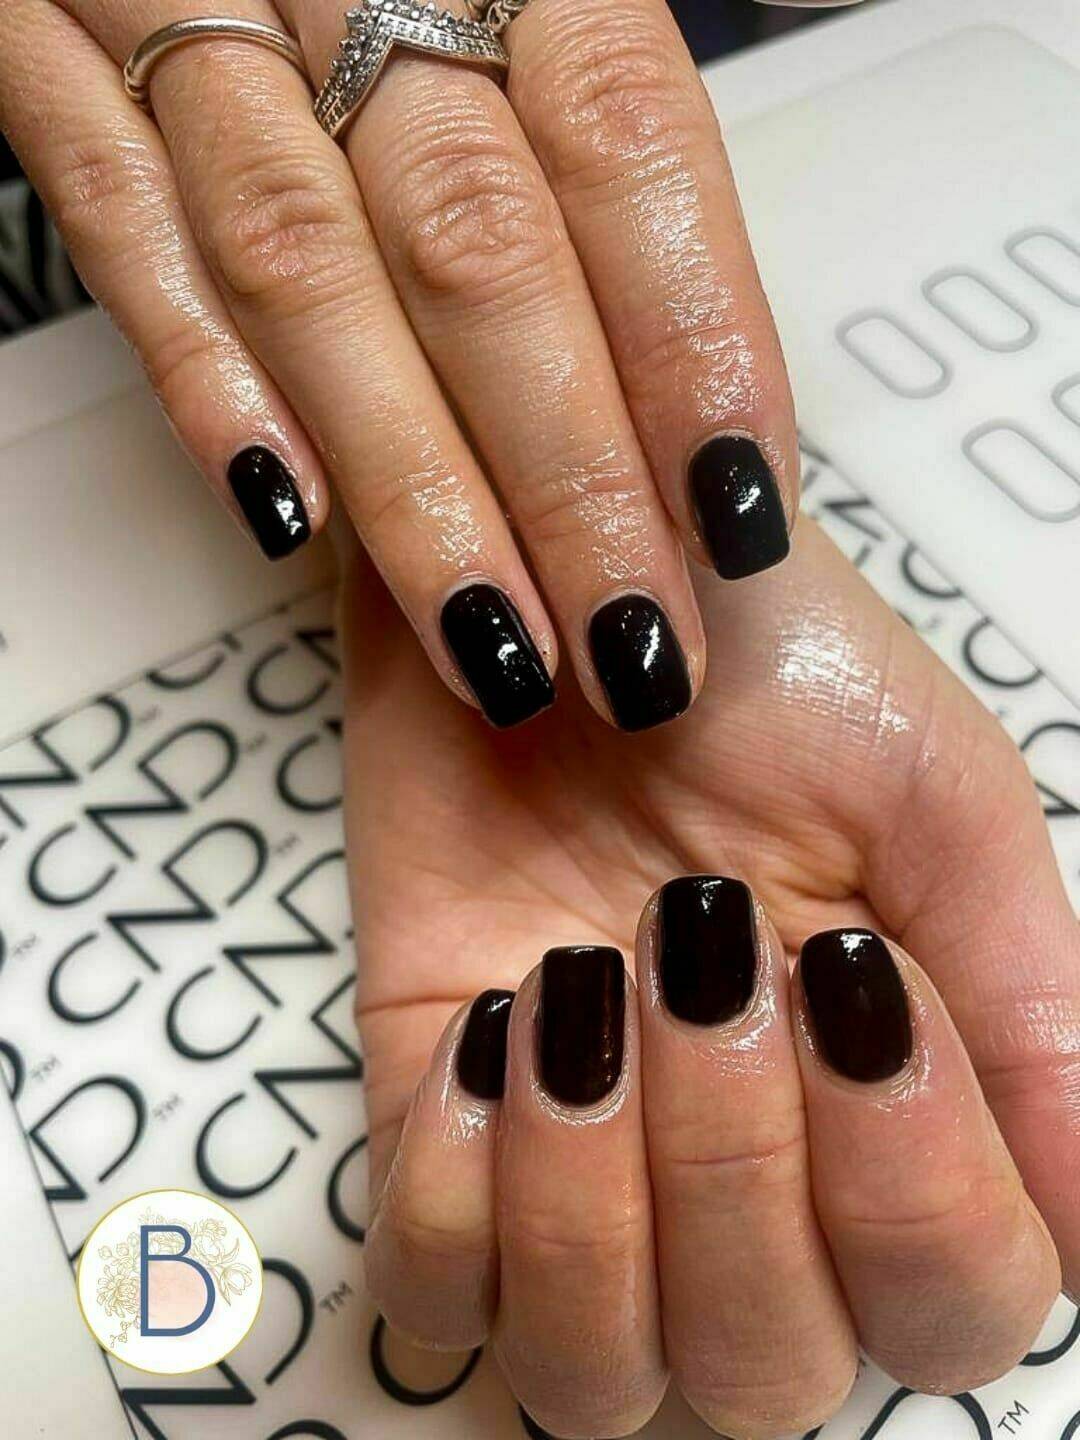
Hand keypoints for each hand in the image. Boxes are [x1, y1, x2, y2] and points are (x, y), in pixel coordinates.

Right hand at [1, 0, 796, 733]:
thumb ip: (638, 77)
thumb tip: (810, 83)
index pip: (625, 137)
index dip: (688, 331)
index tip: (739, 504)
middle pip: (478, 247)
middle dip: (566, 471)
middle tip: (635, 642)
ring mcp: (192, 18)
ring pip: (305, 269)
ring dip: (408, 484)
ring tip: (498, 644)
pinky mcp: (49, 67)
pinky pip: (121, 231)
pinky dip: (204, 379)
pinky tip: (288, 519)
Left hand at [340, 521, 1078, 1436]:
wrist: (561, 582)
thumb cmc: (760, 675)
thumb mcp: (933, 796)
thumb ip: (1033, 1005)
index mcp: (890, 1113)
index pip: (957, 1306)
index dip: (916, 1194)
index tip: (853, 979)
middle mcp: (742, 1177)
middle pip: (770, 1367)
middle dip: (737, 1168)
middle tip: (698, 945)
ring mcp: (580, 1166)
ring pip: (597, 1374)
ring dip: (595, 1202)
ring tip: (583, 985)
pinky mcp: (434, 1124)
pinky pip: (433, 1297)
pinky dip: (458, 1194)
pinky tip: (493, 1030)